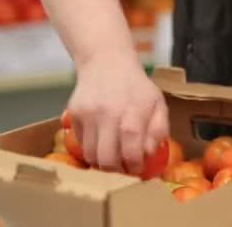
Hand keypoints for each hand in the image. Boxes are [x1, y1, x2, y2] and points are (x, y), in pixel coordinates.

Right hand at [67, 51, 168, 173]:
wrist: (106, 61)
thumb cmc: (136, 86)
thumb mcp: (157, 103)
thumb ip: (158, 129)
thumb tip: (149, 153)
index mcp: (132, 113)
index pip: (131, 151)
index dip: (133, 166)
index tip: (137, 170)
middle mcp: (107, 115)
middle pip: (106, 158)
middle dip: (115, 171)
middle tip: (122, 170)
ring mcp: (87, 115)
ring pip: (90, 154)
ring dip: (101, 162)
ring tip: (111, 159)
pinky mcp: (73, 113)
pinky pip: (79, 142)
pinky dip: (89, 148)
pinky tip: (100, 142)